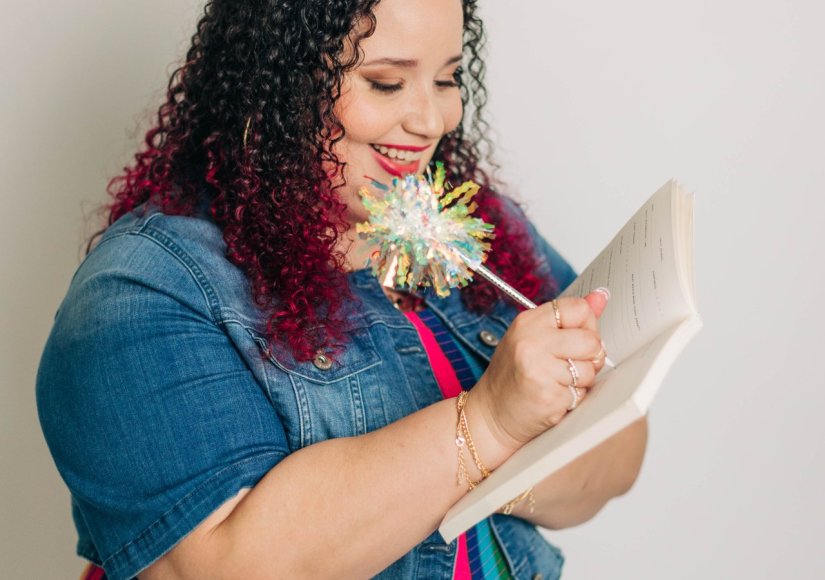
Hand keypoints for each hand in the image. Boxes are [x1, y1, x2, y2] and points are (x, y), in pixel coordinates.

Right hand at [469, 290, 608, 455]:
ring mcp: (539, 369)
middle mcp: (532, 342)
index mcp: (528, 322)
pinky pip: (582, 393)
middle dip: (588, 356)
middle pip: (591, 340)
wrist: (491, 414)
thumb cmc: (513, 375)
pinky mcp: (548, 395)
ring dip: (580, 381)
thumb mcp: (533, 338)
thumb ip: (568, 319)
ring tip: (556, 382)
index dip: (586, 326)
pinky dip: (573, 398)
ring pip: (590, 369)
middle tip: (567, 365)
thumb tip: (601, 296)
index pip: (578, 308)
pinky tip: (553, 397)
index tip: (575, 338)